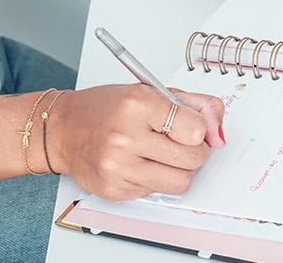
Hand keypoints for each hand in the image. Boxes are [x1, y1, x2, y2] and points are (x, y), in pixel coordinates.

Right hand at [46, 85, 224, 202]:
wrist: (63, 129)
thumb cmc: (107, 108)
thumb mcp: (151, 91)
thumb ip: (195, 105)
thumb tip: (219, 133)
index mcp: (138, 104)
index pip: (195, 129)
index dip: (198, 130)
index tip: (189, 126)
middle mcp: (126, 136)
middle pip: (192, 159)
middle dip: (193, 151)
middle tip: (178, 141)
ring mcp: (119, 167)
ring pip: (179, 182)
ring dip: (178, 169)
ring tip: (162, 154)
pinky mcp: (114, 190)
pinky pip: (156, 192)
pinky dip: (154, 179)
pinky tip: (138, 163)